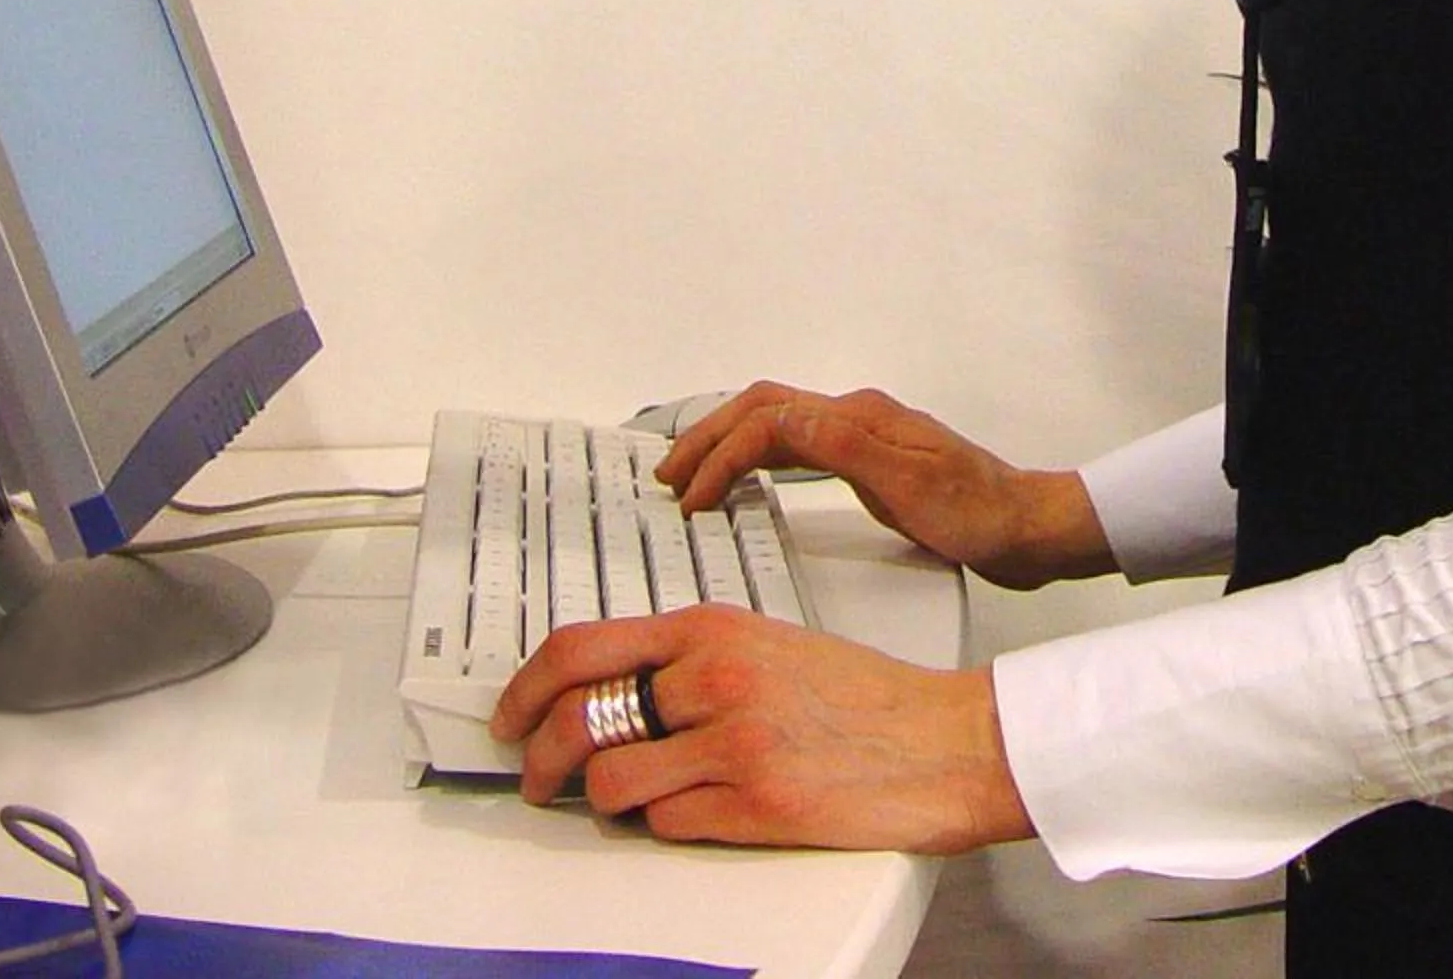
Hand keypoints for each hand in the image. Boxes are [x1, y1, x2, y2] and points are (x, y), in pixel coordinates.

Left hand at [491, 605, 1034, 853]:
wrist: (943, 738)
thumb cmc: (862, 695)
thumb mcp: (767, 642)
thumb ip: (691, 657)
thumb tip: (614, 690)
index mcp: (713, 627)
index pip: (581, 646)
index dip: (525, 687)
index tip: (509, 713)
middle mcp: (714, 677)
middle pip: (578, 717)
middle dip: (539, 756)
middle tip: (537, 775)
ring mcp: (732, 743)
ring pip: (612, 781)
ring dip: (604, 800)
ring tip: (622, 800)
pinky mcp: (754, 805)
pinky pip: (665, 824)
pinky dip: (663, 826)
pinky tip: (691, 812)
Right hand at [657, 382, 1114, 589]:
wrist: (1027, 530)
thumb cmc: (980, 516)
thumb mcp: (910, 486)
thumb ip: (846, 447)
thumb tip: (786, 416)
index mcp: (860, 419)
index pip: (769, 421)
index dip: (721, 455)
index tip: (692, 495)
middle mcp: (858, 418)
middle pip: (763, 408)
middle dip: (708, 435)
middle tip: (668, 474)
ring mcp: (864, 438)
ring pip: (777, 421)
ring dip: (727, 440)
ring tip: (690, 472)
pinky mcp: (870, 462)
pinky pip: (796, 445)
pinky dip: (758, 455)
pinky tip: (748, 476)